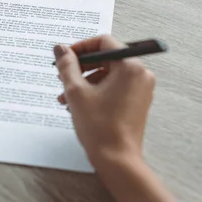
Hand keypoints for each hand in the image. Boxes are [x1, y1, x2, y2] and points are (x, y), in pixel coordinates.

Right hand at [55, 36, 175, 201]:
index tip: (65, 57)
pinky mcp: (137, 101)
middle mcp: (140, 74)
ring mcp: (141, 88)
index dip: (81, 47)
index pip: (104, 42)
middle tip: (62, 76)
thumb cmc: (99, 126)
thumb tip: (60, 49)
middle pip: (106, 57)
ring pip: (108, 74)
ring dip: (85, 81)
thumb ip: (67, 66)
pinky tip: (78, 104)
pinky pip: (115, 86)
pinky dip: (96, 90)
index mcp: (130, 66)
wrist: (117, 160)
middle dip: (81, 67)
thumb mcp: (76, 91)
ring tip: (65, 96)